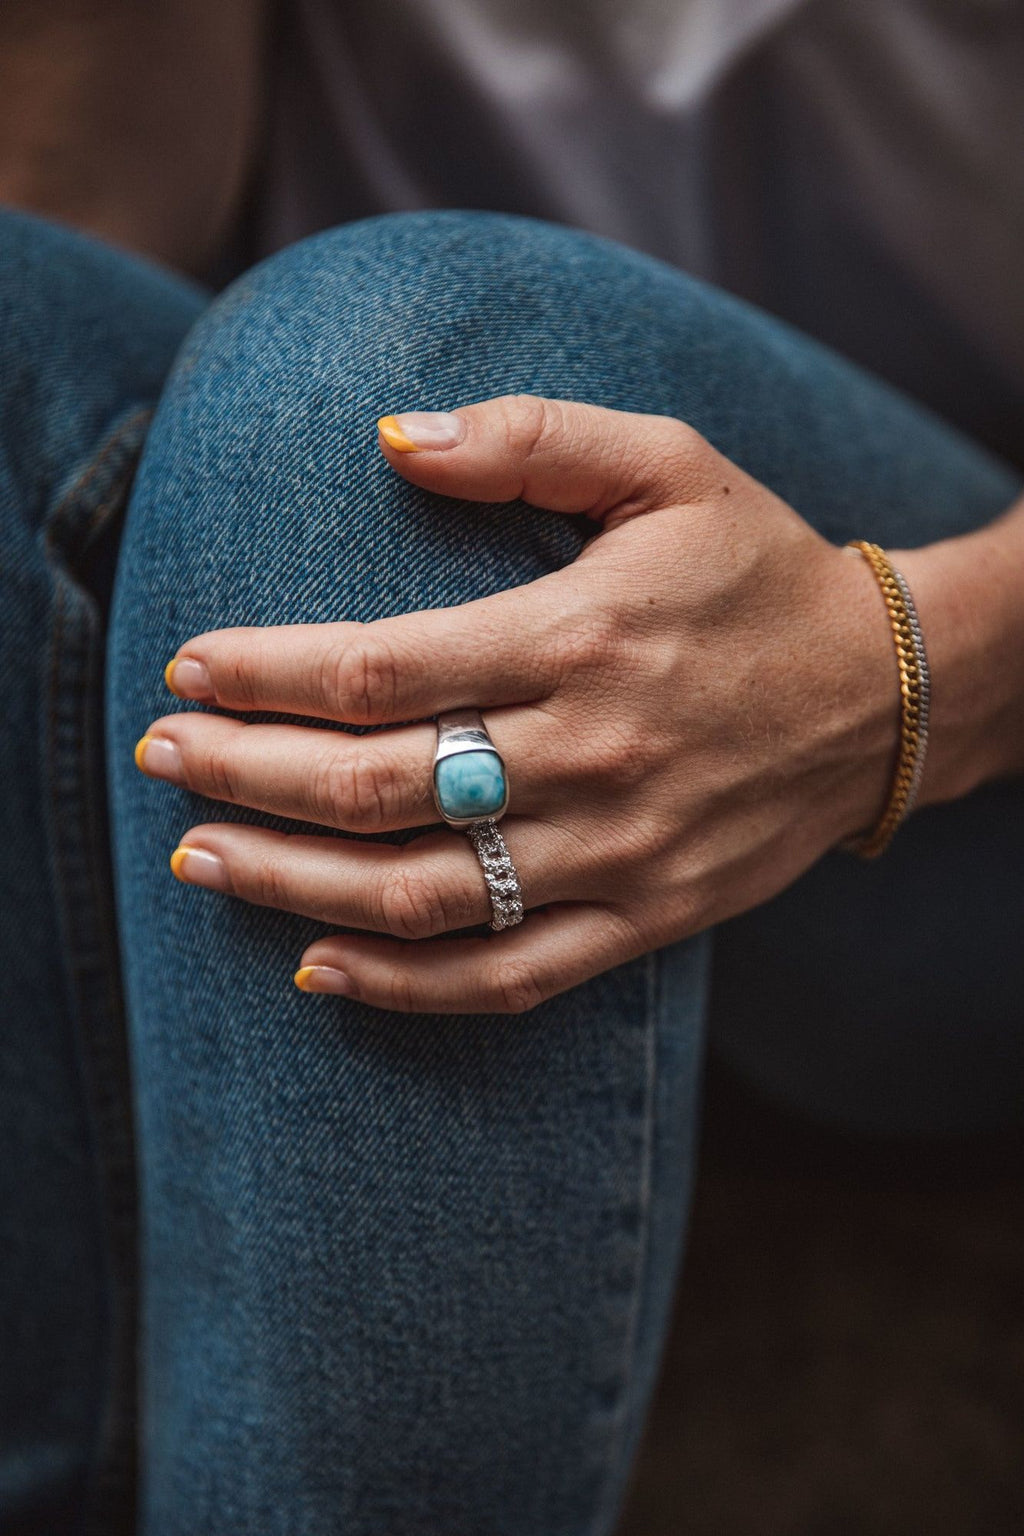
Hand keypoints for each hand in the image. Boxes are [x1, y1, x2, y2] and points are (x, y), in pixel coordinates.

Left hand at [135, 394, 903, 1013]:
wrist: (886, 691)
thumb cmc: (758, 566)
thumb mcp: (667, 463)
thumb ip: (528, 438)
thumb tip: (391, 438)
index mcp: (580, 635)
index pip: (378, 669)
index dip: (265, 671)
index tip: (188, 666)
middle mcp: (590, 753)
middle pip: (373, 786)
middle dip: (243, 774)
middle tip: (160, 756)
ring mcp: (617, 852)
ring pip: (418, 894)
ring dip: (288, 886)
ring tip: (198, 860)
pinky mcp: (646, 919)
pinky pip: (505, 978)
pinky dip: (402, 988)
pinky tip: (315, 971)